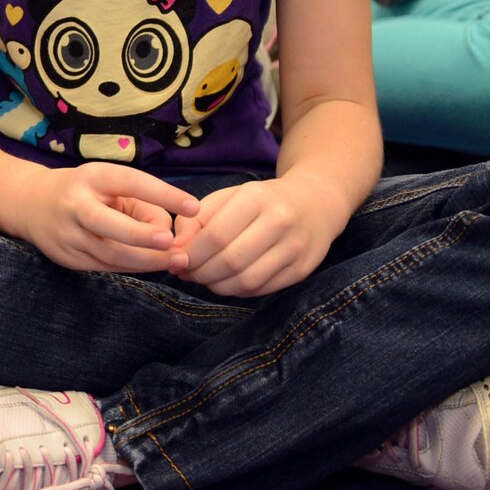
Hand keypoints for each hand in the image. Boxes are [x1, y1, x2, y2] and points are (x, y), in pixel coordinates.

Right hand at [18, 162, 200, 274]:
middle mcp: (75, 205)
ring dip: (146, 260)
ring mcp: (68, 235)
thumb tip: (169, 237)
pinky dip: (132, 267)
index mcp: (91, 177)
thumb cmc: (85, 191)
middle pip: (107, 224)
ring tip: (176, 260)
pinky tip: (151, 264)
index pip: (129, 182)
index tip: (193, 206)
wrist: (30, 204)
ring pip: (109, 254)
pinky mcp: (67, 258)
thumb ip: (141, 204)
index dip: (162, 194)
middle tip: (173, 243)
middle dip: (141, 235)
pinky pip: (105, 266)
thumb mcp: (109, 184)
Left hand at [172, 175, 341, 296]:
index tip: (177, 259)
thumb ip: (196, 220)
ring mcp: (294, 248)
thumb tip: (175, 250)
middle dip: (201, 273)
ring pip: (247, 281)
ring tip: (205, 279)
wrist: (314, 203)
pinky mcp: (302, 270)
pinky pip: (262, 289)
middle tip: (187, 273)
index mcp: (255, 198)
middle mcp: (279, 222)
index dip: (191, 254)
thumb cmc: (260, 201)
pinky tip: (228, 282)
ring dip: (218, 286)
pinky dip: (238, 291)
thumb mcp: (227, 198)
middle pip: (230, 261)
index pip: (215, 235)